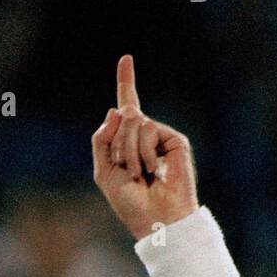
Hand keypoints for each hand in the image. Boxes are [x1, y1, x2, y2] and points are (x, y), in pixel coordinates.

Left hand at [92, 55, 198, 240]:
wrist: (155, 218)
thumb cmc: (129, 201)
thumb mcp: (103, 171)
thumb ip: (101, 139)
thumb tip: (116, 108)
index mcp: (126, 141)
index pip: (125, 108)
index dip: (126, 82)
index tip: (126, 58)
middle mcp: (144, 135)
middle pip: (123, 116)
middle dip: (117, 144)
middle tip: (127, 170)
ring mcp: (160, 136)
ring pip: (135, 122)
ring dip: (129, 151)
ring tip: (139, 174)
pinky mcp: (175, 140)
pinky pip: (149, 130)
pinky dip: (144, 152)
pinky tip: (153, 170)